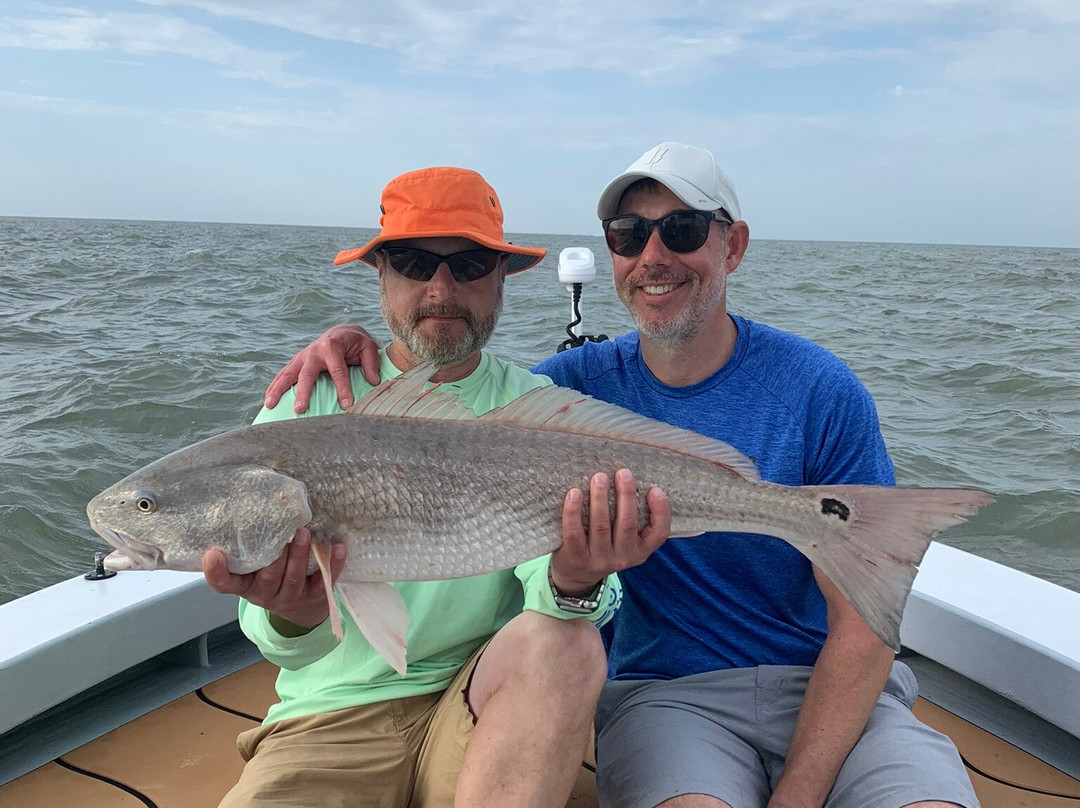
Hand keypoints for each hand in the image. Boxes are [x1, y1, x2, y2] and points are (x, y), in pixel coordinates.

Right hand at [201, 528, 346, 630]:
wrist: (299, 606)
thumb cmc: (271, 573)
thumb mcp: (254, 564)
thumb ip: (250, 543)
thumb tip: (249, 499)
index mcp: (244, 584)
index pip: (224, 583)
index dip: (216, 572)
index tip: (212, 553)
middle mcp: (264, 594)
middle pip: (268, 578)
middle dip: (277, 556)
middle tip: (284, 532)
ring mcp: (290, 597)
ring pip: (294, 580)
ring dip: (301, 556)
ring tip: (306, 533)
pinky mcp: (314, 597)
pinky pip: (324, 583)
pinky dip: (333, 565)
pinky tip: (339, 548)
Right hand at [264, 324, 381, 412]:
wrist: (342, 332)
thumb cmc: (356, 342)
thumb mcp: (368, 347)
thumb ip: (371, 363)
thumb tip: (373, 381)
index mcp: (332, 346)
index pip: (338, 370)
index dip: (343, 388)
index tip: (347, 405)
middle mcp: (313, 351)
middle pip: (307, 374)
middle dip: (303, 392)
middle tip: (299, 409)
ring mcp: (302, 356)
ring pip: (287, 373)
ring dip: (277, 389)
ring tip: (270, 405)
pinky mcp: (296, 362)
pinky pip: (283, 374)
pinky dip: (274, 386)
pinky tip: (268, 400)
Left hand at [550, 468, 670, 595]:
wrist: (576, 576)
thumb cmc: (604, 547)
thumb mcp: (624, 541)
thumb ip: (631, 519)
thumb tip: (632, 481)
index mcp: (640, 551)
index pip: (659, 533)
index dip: (661, 511)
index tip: (655, 489)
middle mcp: (622, 557)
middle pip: (627, 523)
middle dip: (626, 495)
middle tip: (623, 473)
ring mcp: (599, 559)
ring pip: (601, 525)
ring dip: (600, 499)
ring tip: (599, 478)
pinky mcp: (576, 557)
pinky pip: (574, 532)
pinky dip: (573, 511)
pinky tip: (574, 493)